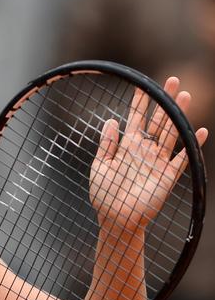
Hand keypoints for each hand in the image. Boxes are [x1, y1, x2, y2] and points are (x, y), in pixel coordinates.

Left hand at [90, 77, 207, 232]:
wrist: (116, 220)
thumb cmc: (104, 195)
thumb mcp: (99, 167)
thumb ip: (106, 144)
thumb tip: (112, 120)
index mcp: (128, 147)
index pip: (136, 119)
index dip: (139, 102)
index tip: (141, 84)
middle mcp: (145, 151)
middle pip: (158, 121)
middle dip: (164, 101)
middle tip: (172, 80)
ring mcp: (158, 162)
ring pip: (171, 134)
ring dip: (177, 115)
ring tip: (184, 96)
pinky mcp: (168, 177)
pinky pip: (183, 159)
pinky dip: (191, 146)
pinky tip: (199, 130)